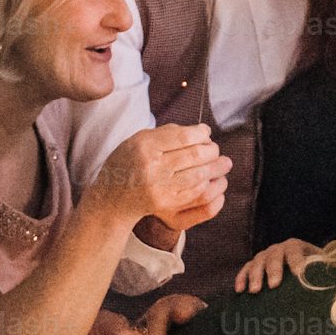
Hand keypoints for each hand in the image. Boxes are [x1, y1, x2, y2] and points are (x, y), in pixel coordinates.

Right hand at [88, 124, 229, 232]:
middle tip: (216, 149)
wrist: (112, 197)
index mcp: (145, 146)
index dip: (201, 133)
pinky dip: (205, 183)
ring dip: (214, 168)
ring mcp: (159, 187)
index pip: (184, 136)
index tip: (206, 132)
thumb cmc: (128, 163)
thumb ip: (167, 133)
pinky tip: (209, 178)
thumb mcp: (139, 139)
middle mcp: (152, 166)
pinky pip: (194, 192)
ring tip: (223, 163)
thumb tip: (201, 130)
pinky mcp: (165, 203)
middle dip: (212, 150)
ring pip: (198, 174)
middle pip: (195, 155)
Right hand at [232, 237, 316, 293]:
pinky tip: (239, 290)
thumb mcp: (322, 270)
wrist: (300, 273)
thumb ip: (329, 273)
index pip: (296, 249)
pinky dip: (241, 278)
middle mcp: (279, 249)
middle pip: (274, 255)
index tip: (299, 274)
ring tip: (255, 291)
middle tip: (274, 285)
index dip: (297, 260)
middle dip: (274, 270)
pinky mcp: (254, 266)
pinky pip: (245, 269)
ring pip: (257, 261)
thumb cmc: (314, 274)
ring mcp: (265, 256)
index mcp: (297, 247)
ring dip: (255, 275)